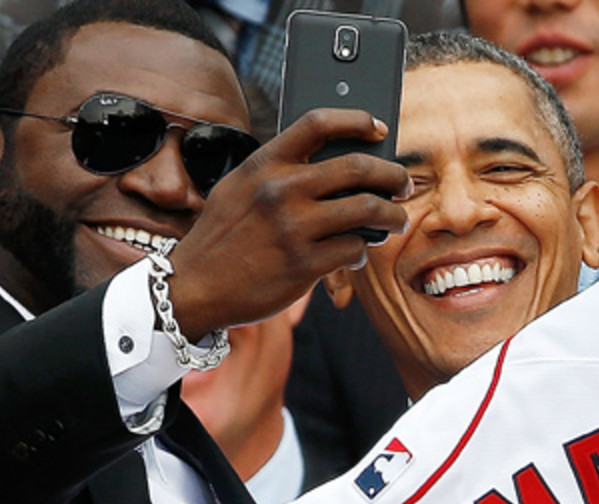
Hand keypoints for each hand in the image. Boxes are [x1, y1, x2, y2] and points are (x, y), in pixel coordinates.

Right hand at [168, 108, 411, 339]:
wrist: (195, 287)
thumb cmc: (223, 237)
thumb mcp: (239, 189)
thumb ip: (278, 172)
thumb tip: (336, 166)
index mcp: (264, 163)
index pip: (319, 123)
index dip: (357, 120)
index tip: (380, 129)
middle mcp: (281, 190)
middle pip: (358, 167)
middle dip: (393, 175)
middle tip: (404, 184)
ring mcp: (294, 228)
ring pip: (368, 210)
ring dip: (392, 216)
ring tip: (395, 221)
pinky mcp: (304, 265)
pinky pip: (355, 250)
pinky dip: (362, 252)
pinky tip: (356, 253)